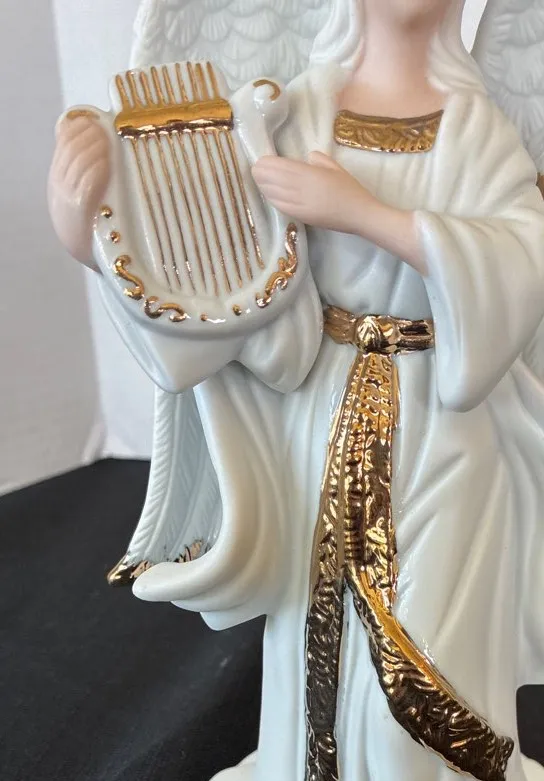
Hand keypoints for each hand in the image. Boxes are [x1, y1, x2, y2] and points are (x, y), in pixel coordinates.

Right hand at [48, 113, 110, 269]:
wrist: (102, 262)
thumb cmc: (104, 224)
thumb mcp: (94, 193)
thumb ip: (95, 169)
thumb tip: (102, 134)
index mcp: (62, 179)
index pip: (64, 144)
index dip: (78, 128)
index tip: (96, 119)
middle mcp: (59, 189)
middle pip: (69, 152)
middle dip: (87, 136)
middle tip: (107, 127)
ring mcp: (67, 204)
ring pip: (75, 167)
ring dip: (92, 150)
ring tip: (109, 140)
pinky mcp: (79, 218)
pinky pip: (83, 188)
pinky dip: (94, 172)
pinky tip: (106, 163)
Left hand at [252, 151, 374, 234]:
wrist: (359, 215)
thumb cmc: (350, 189)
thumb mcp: (336, 168)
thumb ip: (320, 160)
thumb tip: (308, 156)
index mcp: (312, 174)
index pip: (284, 167)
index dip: (269, 164)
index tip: (261, 160)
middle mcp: (303, 189)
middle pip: (276, 180)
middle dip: (262, 174)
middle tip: (254, 169)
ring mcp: (301, 204)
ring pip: (276, 194)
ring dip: (264, 187)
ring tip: (257, 180)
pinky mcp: (302, 216)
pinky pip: (282, 207)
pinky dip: (272, 200)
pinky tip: (268, 195)